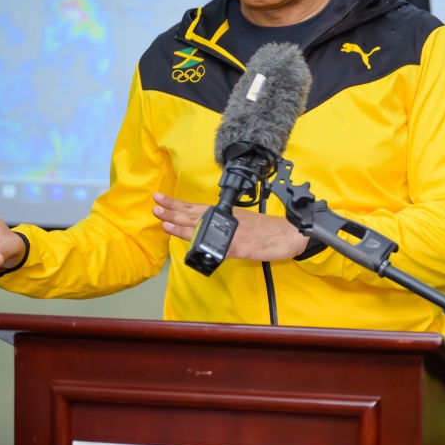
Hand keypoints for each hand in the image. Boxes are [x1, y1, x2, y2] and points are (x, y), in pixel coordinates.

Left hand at [153, 193, 308, 261]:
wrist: (289, 233)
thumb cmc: (268, 229)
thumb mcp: (243, 223)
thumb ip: (224, 227)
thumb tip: (208, 233)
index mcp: (225, 213)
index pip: (195, 206)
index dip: (176, 203)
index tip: (160, 198)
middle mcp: (225, 219)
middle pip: (193, 213)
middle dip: (172, 209)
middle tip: (154, 204)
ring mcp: (230, 232)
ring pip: (199, 226)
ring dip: (179, 222)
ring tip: (161, 218)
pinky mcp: (237, 246)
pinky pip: (215, 244)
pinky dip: (200, 241)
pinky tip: (187, 240)